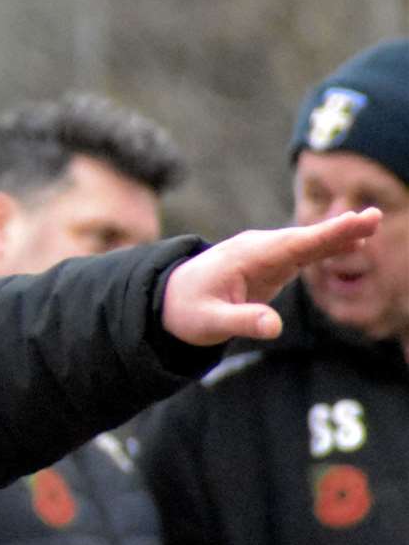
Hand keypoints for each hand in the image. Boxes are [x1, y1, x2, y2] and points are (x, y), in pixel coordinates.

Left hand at [162, 209, 381, 344]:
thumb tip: (274, 326)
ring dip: (338, 234)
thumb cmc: (186, 311)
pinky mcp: (270, 263)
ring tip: (372, 224)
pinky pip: (302, 253)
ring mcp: (265, 253)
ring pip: (306, 243)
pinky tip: (352, 242)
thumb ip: (241, 322)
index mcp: (245, 257)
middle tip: (375, 218)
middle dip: (338, 229)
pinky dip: (326, 246)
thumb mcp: (209, 322)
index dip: (325, 235)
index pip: (291, 245)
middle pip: (304, 238)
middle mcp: (257, 249)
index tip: (354, 222)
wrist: (168, 300)